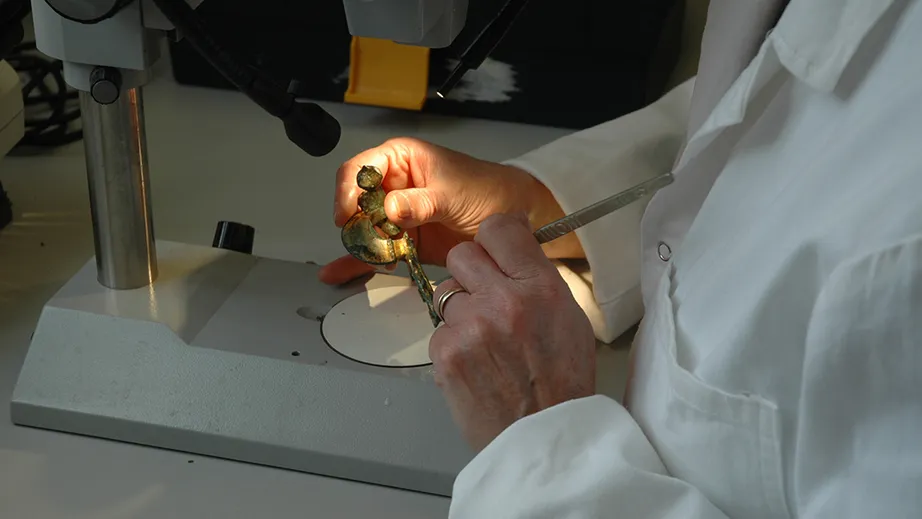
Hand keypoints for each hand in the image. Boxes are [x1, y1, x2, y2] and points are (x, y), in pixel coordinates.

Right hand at [318, 137, 581, 284]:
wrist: (515, 219)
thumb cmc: (487, 191)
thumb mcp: (454, 193)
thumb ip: (422, 202)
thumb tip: (390, 208)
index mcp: (401, 159)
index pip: (360, 169)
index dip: (348, 190)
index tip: (348, 215)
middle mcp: (394, 185)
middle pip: (356, 201)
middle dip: (354, 222)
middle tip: (363, 241)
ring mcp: (397, 215)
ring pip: (363, 228)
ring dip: (357, 244)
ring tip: (363, 259)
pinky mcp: (404, 241)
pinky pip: (375, 250)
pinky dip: (359, 262)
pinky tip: (338, 273)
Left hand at [429, 213, 596, 450]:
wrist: (544, 438)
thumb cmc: (561, 382)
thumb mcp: (568, 318)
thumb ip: (537, 280)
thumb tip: (513, 248)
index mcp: (540, 288)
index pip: (500, 228)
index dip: (494, 237)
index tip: (495, 247)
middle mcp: (504, 300)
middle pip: (462, 254)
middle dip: (471, 273)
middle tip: (486, 297)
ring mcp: (471, 326)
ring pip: (446, 293)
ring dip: (460, 311)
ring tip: (484, 342)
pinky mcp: (447, 353)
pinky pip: (439, 331)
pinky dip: (452, 345)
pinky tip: (474, 365)